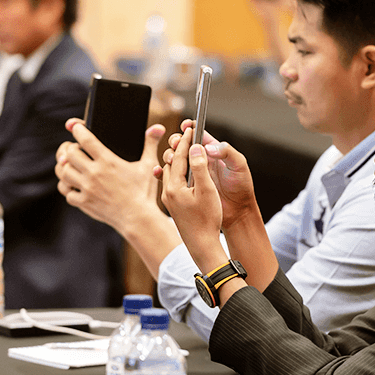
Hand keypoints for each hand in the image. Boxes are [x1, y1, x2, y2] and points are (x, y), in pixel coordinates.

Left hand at [55, 118, 165, 233]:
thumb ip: (150, 144)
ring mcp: (87, 189)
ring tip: (69, 165)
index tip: (75, 126)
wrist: (138, 219)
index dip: (77, 129)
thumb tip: (158, 127)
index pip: (85, 139)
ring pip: (63, 172)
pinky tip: (73, 184)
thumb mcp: (148, 165)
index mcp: (108, 161)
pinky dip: (68, 187)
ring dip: (64, 167)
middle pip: (69, 154)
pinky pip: (67, 193)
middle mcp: (94, 174)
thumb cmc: (144, 192)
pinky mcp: (84, 202)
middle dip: (68, 148)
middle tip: (72, 148)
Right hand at [156, 120, 259, 230]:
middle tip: (176, 144)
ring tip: (171, 159)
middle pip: (183, 145)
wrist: (238, 211)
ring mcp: (193, 173)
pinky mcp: (187, 186)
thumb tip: (207, 147)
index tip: (185, 128)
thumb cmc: (241, 187)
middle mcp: (201, 160)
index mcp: (213, 151)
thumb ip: (227, 152)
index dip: (190, 128)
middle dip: (176, 141)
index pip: (198, 135)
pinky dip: (162, 173)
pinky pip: (171, 177)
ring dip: (169, 155)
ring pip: (175, 159)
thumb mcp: (239, 166)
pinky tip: (159, 171)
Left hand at [159, 125, 225, 271]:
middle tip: (186, 134)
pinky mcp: (173, 206)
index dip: (187, 140)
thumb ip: (200, 167)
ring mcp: (168, 200)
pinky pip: (172, 183)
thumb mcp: (206, 191)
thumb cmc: (207, 220)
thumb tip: (194, 147)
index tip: (191, 128)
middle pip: (172, 163)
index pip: (180, 156)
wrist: (202, 246)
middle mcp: (167, 192)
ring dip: (177, 160)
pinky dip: (177, 173)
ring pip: (170, 173)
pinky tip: (180, 173)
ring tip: (183, 149)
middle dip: (179, 147)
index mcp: (174, 186)